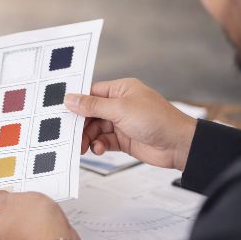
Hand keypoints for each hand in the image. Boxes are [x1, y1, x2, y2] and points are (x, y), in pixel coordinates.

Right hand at [64, 78, 197, 170]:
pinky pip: (103, 141)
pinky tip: (99, 149)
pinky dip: (98, 145)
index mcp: (120, 90)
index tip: (61, 111)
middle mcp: (120, 104)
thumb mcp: (120, 109)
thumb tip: (70, 98)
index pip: (91, 93)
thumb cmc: (157, 120)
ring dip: (88, 137)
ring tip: (83, 147)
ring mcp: (122, 122)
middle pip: (90, 113)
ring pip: (95, 129)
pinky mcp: (124, 139)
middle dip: (80, 124)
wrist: (179, 145)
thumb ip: (93, 105)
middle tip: (70, 135)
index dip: (76, 102)